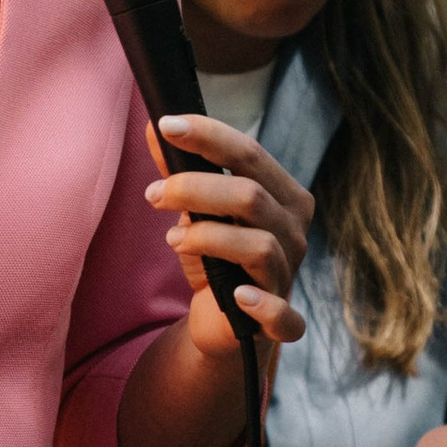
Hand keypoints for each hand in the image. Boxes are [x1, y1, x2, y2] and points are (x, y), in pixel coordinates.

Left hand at [148, 115, 312, 364]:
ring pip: (259, 245)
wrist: (224, 321)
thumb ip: (178, 171)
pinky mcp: (280, 320)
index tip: (165, 125)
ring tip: (173, 238)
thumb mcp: (194, 212)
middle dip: (194, 187)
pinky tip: (236, 295)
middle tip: (153, 195)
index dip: (209, 136)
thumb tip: (152, 126)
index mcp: (283, 197)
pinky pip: (282, 314)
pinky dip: (261, 304)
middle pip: (251, 195)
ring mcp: (289, 274)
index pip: (250, 153)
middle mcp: (294, 231)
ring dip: (207, 237)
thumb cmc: (216, 259)